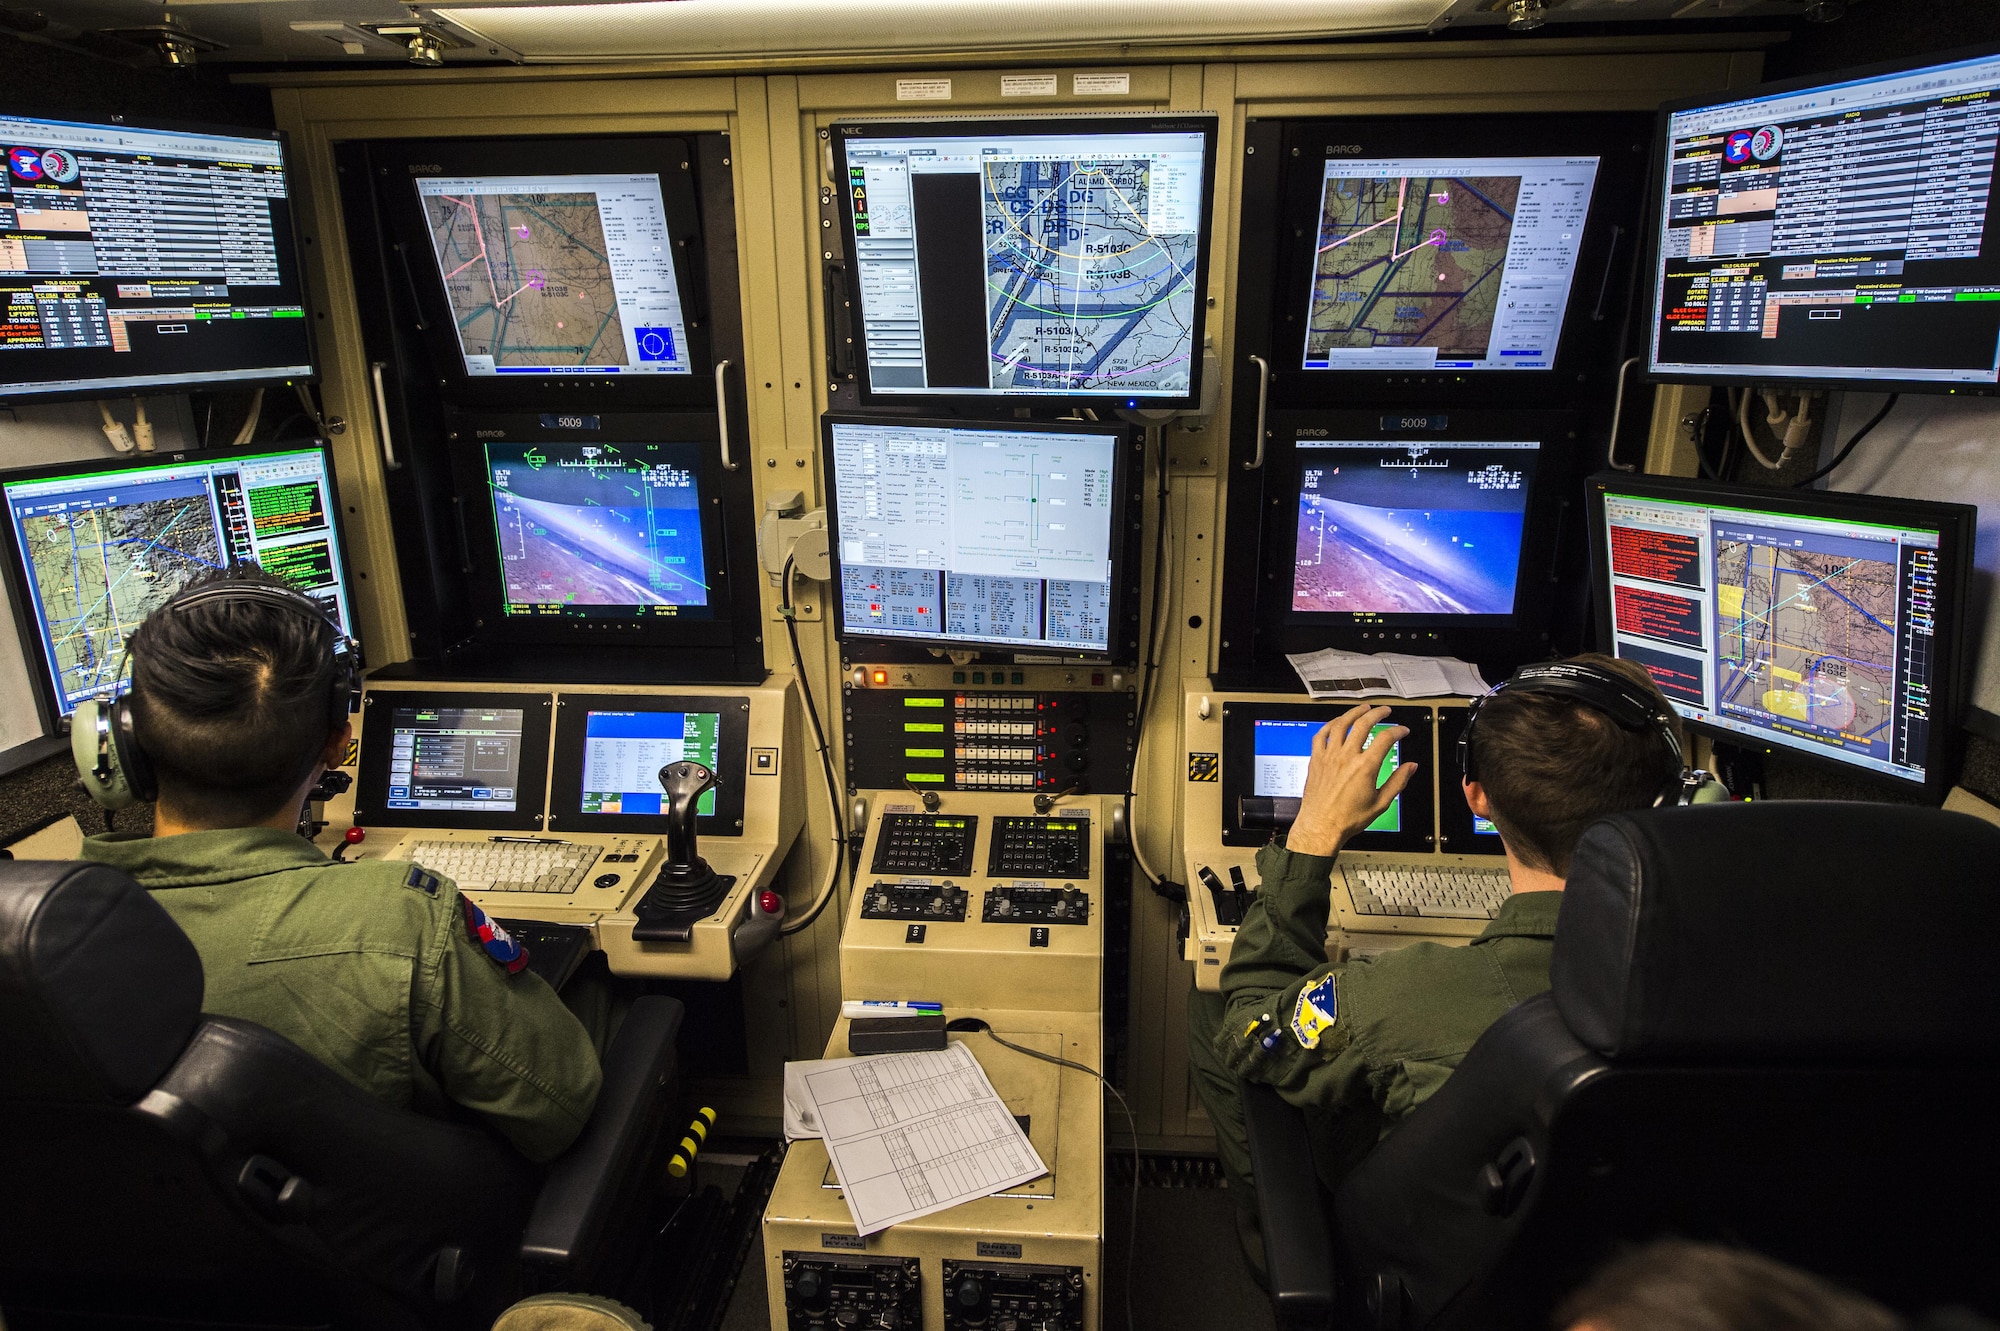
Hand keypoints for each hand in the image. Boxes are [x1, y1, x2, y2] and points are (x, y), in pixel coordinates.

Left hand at [1284, 705, 1418, 856]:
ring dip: (1353, 713)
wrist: (1321, 827)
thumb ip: (1397, 782)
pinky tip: (1336, 723)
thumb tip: (1410, 767)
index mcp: (1365, 767)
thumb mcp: (1381, 803)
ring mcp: (1329, 757)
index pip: (1385, 738)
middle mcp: (1346, 757)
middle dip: (1377, 713)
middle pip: (1363, 724)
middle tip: (1384, 710)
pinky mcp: (1316, 760)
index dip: (1397, 731)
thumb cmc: (1347, 819)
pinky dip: (1329, 725)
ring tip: (1362, 708)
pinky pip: (1320, 735)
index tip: (1402, 730)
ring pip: (1340, 725)